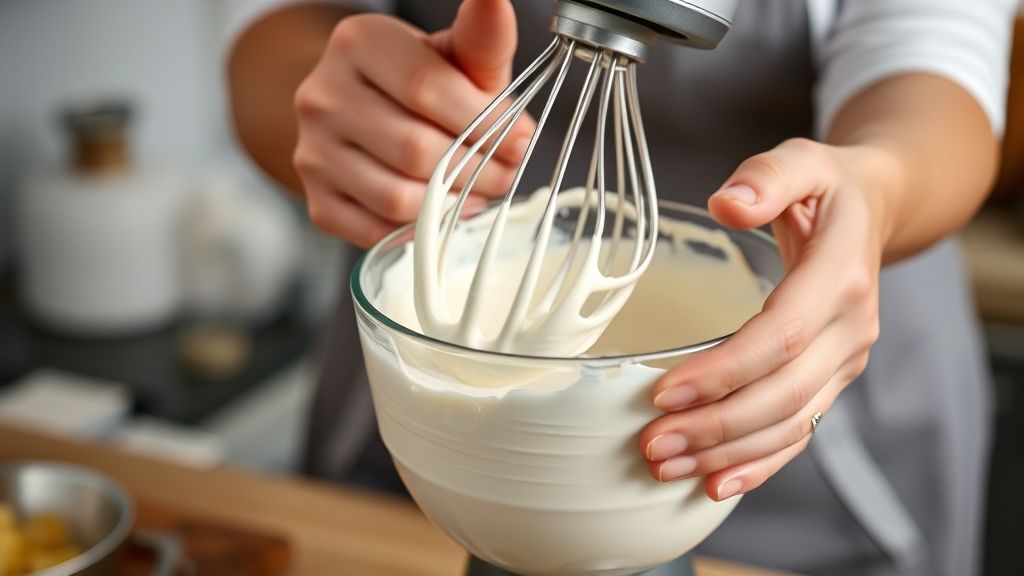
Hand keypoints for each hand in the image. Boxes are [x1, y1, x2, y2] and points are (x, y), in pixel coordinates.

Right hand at [293, 0, 532, 246]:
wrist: (362, 112)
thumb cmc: (421, 83)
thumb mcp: (455, 56)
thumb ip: (482, 38)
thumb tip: (498, 0)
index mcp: (357, 42)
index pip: (427, 89)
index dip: (485, 121)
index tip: (521, 138)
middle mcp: (322, 95)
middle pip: (415, 149)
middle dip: (477, 168)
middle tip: (507, 171)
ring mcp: (312, 152)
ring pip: (397, 197)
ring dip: (453, 203)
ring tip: (480, 189)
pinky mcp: (318, 201)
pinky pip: (378, 231)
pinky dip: (421, 228)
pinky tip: (443, 208)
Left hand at [639, 138, 891, 500]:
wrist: (874, 211)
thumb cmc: (827, 187)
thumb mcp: (802, 160)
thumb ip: (766, 178)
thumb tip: (726, 204)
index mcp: (840, 277)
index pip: (780, 338)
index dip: (723, 371)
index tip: (663, 393)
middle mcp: (850, 328)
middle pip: (781, 395)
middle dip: (714, 426)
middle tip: (650, 443)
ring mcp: (844, 361)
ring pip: (789, 425)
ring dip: (726, 453)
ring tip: (664, 465)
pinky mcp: (831, 380)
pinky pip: (799, 433)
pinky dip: (759, 464)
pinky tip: (715, 483)